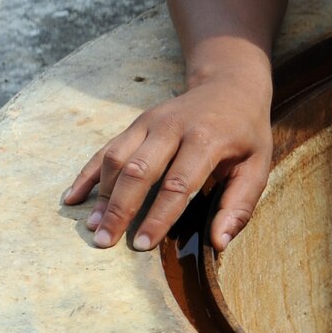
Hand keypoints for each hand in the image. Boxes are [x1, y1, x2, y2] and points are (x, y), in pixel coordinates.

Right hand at [62, 72, 272, 251]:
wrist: (230, 87)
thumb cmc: (245, 134)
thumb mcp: (258, 166)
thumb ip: (239, 204)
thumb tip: (219, 243)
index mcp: (207, 139)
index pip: (178, 184)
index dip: (158, 216)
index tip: (142, 245)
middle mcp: (174, 127)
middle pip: (139, 171)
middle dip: (120, 209)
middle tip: (105, 242)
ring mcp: (151, 122)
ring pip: (117, 158)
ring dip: (102, 194)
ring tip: (93, 227)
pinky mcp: (137, 123)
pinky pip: (107, 148)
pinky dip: (88, 173)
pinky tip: (74, 197)